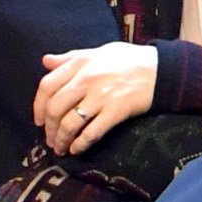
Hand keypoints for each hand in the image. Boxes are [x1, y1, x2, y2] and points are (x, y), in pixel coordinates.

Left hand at [34, 43, 159, 155]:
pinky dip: (80, 144)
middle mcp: (87, 80)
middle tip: (50, 139)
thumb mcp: (99, 51)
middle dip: (49, 128)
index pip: (47, 86)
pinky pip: (92, 132)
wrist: (163, 70)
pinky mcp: (116, 112)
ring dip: (61, 140)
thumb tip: (45, 61)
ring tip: (61, 148)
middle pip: (55, 108)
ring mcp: (101, 97)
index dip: (38, 106)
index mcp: (81, 64)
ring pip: (70, 123)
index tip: (39, 120)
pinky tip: (77, 150)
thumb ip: (71, 57)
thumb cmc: (131, 59)